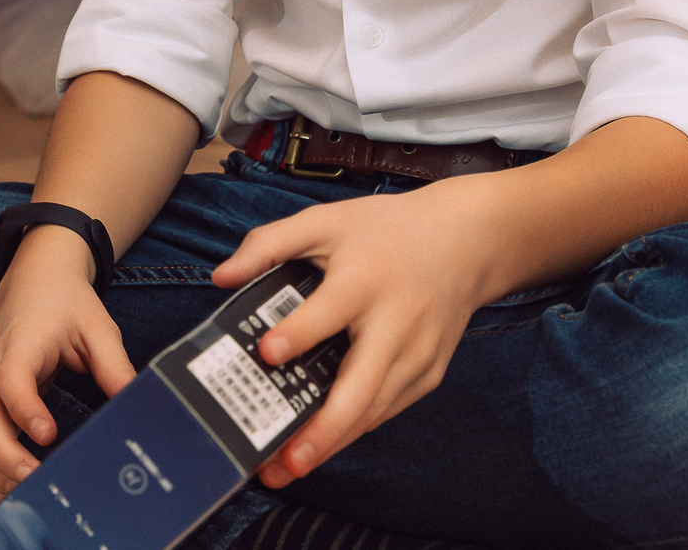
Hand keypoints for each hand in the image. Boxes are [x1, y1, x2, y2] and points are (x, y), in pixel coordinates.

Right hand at [0, 227, 134, 504]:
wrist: (33, 285)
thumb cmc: (65, 305)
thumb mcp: (97, 325)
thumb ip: (114, 363)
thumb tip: (133, 401)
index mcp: (22, 346)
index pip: (10, 379)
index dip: (24, 409)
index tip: (48, 435)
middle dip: (3, 457)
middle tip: (36, 480)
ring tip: (24, 492)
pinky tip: (8, 490)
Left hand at [209, 178, 498, 486]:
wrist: (466, 241)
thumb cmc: (387, 231)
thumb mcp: (328, 220)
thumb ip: (270, 243)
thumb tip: (221, 277)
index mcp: (367, 278)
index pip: (331, 310)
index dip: (299, 332)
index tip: (267, 352)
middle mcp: (397, 321)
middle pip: (361, 385)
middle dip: (323, 428)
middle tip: (285, 458)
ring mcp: (418, 354)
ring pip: (373, 410)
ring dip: (332, 443)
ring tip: (288, 467)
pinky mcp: (428, 374)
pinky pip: (385, 410)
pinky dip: (353, 430)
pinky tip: (320, 445)